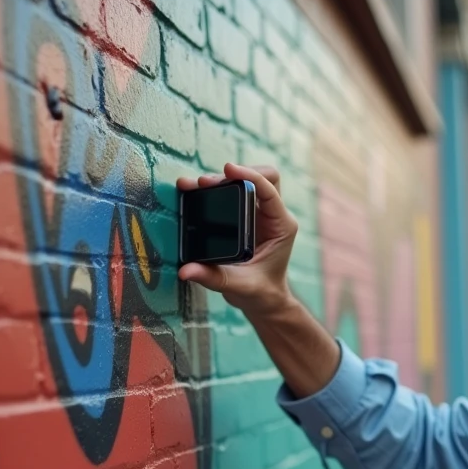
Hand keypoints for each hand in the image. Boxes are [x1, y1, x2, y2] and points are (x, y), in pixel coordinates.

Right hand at [176, 163, 296, 310]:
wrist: (263, 300)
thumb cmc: (260, 292)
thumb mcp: (238, 287)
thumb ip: (213, 278)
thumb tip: (186, 270)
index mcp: (281, 226)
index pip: (270, 191)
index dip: (250, 175)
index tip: (228, 169)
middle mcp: (273, 216)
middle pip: (263, 177)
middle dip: (235, 175)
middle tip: (205, 183)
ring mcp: (260, 215)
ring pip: (247, 182)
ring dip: (222, 181)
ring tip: (195, 185)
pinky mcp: (247, 217)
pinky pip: (235, 194)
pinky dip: (217, 190)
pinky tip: (197, 192)